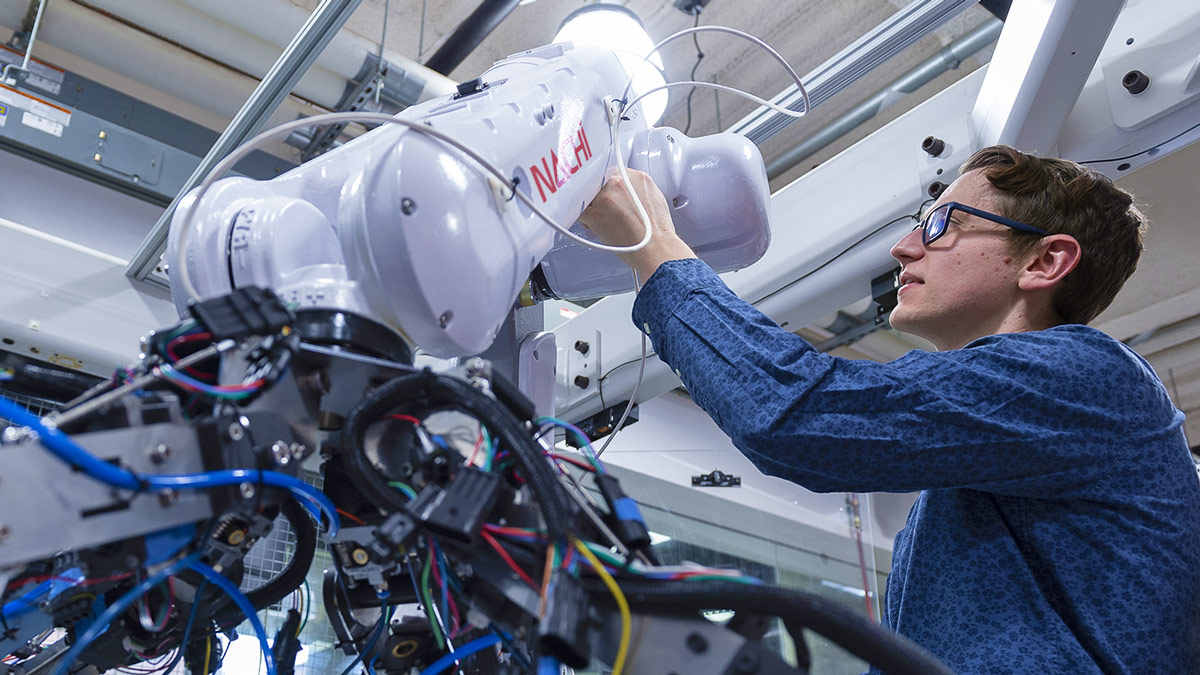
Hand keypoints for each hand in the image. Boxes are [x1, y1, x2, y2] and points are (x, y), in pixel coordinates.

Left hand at [577, 169, 696, 280]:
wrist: (656, 248)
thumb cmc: (657, 231)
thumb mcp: (654, 198)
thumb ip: (637, 189)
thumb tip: (626, 192)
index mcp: (636, 176)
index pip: (613, 171)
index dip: (608, 183)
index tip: (607, 191)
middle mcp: (620, 182)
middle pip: (598, 180)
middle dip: (598, 193)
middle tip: (602, 205)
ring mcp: (606, 197)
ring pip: (587, 194)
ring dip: (590, 204)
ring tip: (600, 217)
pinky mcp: (595, 213)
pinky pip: (579, 210)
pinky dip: (583, 218)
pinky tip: (592, 225)